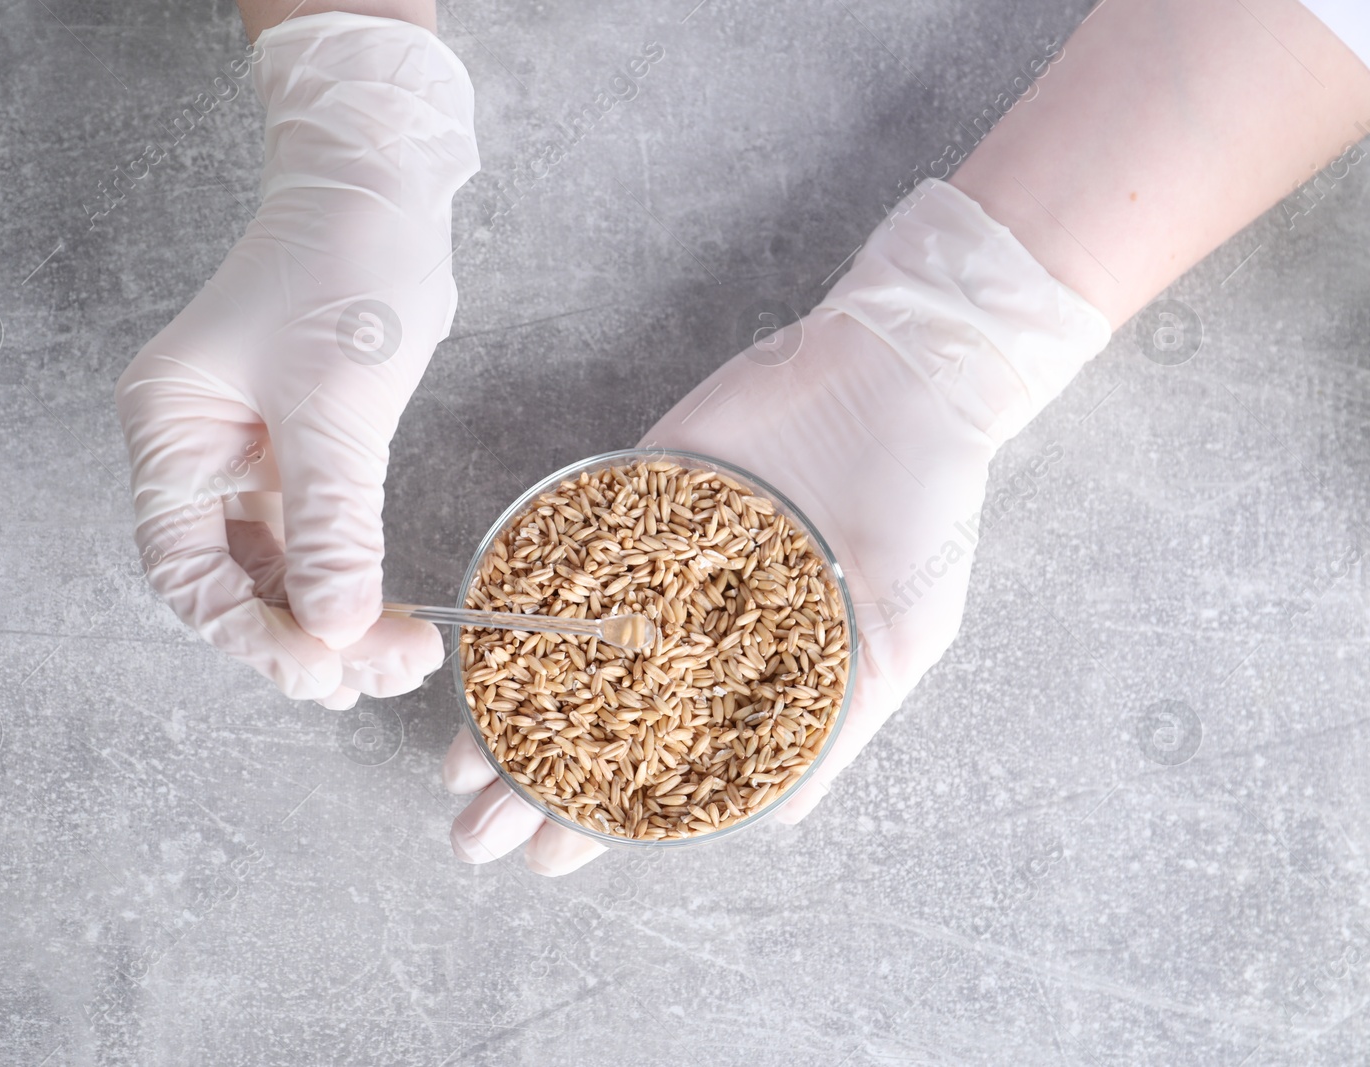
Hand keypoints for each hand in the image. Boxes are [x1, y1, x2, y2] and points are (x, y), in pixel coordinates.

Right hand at [115, 14, 477, 707]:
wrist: (381, 182)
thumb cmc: (344, 263)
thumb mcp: (335, 402)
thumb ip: (333, 523)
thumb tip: (337, 630)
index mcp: (171, 433)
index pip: (187, 573)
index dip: (252, 635)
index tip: (326, 668)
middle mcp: (195, 451)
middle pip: (229, 583)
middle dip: (301, 639)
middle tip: (378, 676)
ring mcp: (244, 453)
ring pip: (274, 571)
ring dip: (331, 620)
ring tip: (397, 660)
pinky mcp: (296, 448)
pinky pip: (310, 538)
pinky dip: (345, 579)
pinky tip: (387, 613)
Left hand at [440, 179, 1109, 872]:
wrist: (902, 377)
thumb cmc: (923, 513)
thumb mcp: (901, 640)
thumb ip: (839, 727)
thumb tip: (781, 816)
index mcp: (750, 670)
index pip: (663, 759)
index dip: (606, 811)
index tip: (551, 856)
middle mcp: (693, 623)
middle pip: (596, 714)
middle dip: (534, 776)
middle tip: (475, 828)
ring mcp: (658, 560)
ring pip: (566, 645)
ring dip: (511, 704)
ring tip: (458, 761)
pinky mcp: (637, 493)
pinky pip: (567, 550)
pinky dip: (523, 599)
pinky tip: (478, 644)